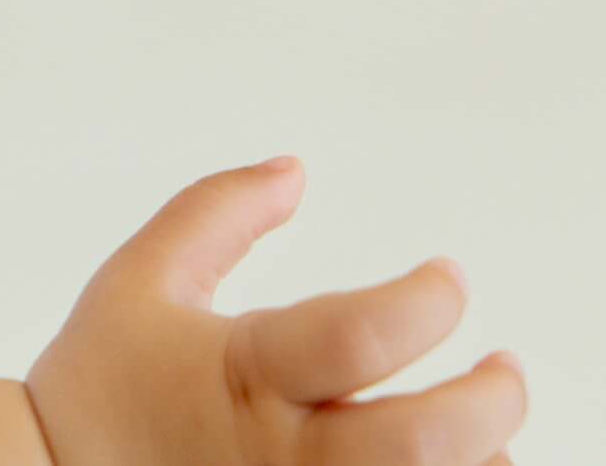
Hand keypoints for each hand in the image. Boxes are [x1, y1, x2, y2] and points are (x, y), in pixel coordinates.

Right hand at [27, 157, 525, 465]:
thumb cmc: (102, 378)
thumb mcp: (142, 277)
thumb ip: (218, 213)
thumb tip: (297, 170)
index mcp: (241, 370)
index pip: (360, 333)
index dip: (426, 300)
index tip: (448, 277)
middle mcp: (279, 453)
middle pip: (423, 442)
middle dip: (488, 401)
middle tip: (503, 367)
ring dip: (483, 462)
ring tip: (486, 428)